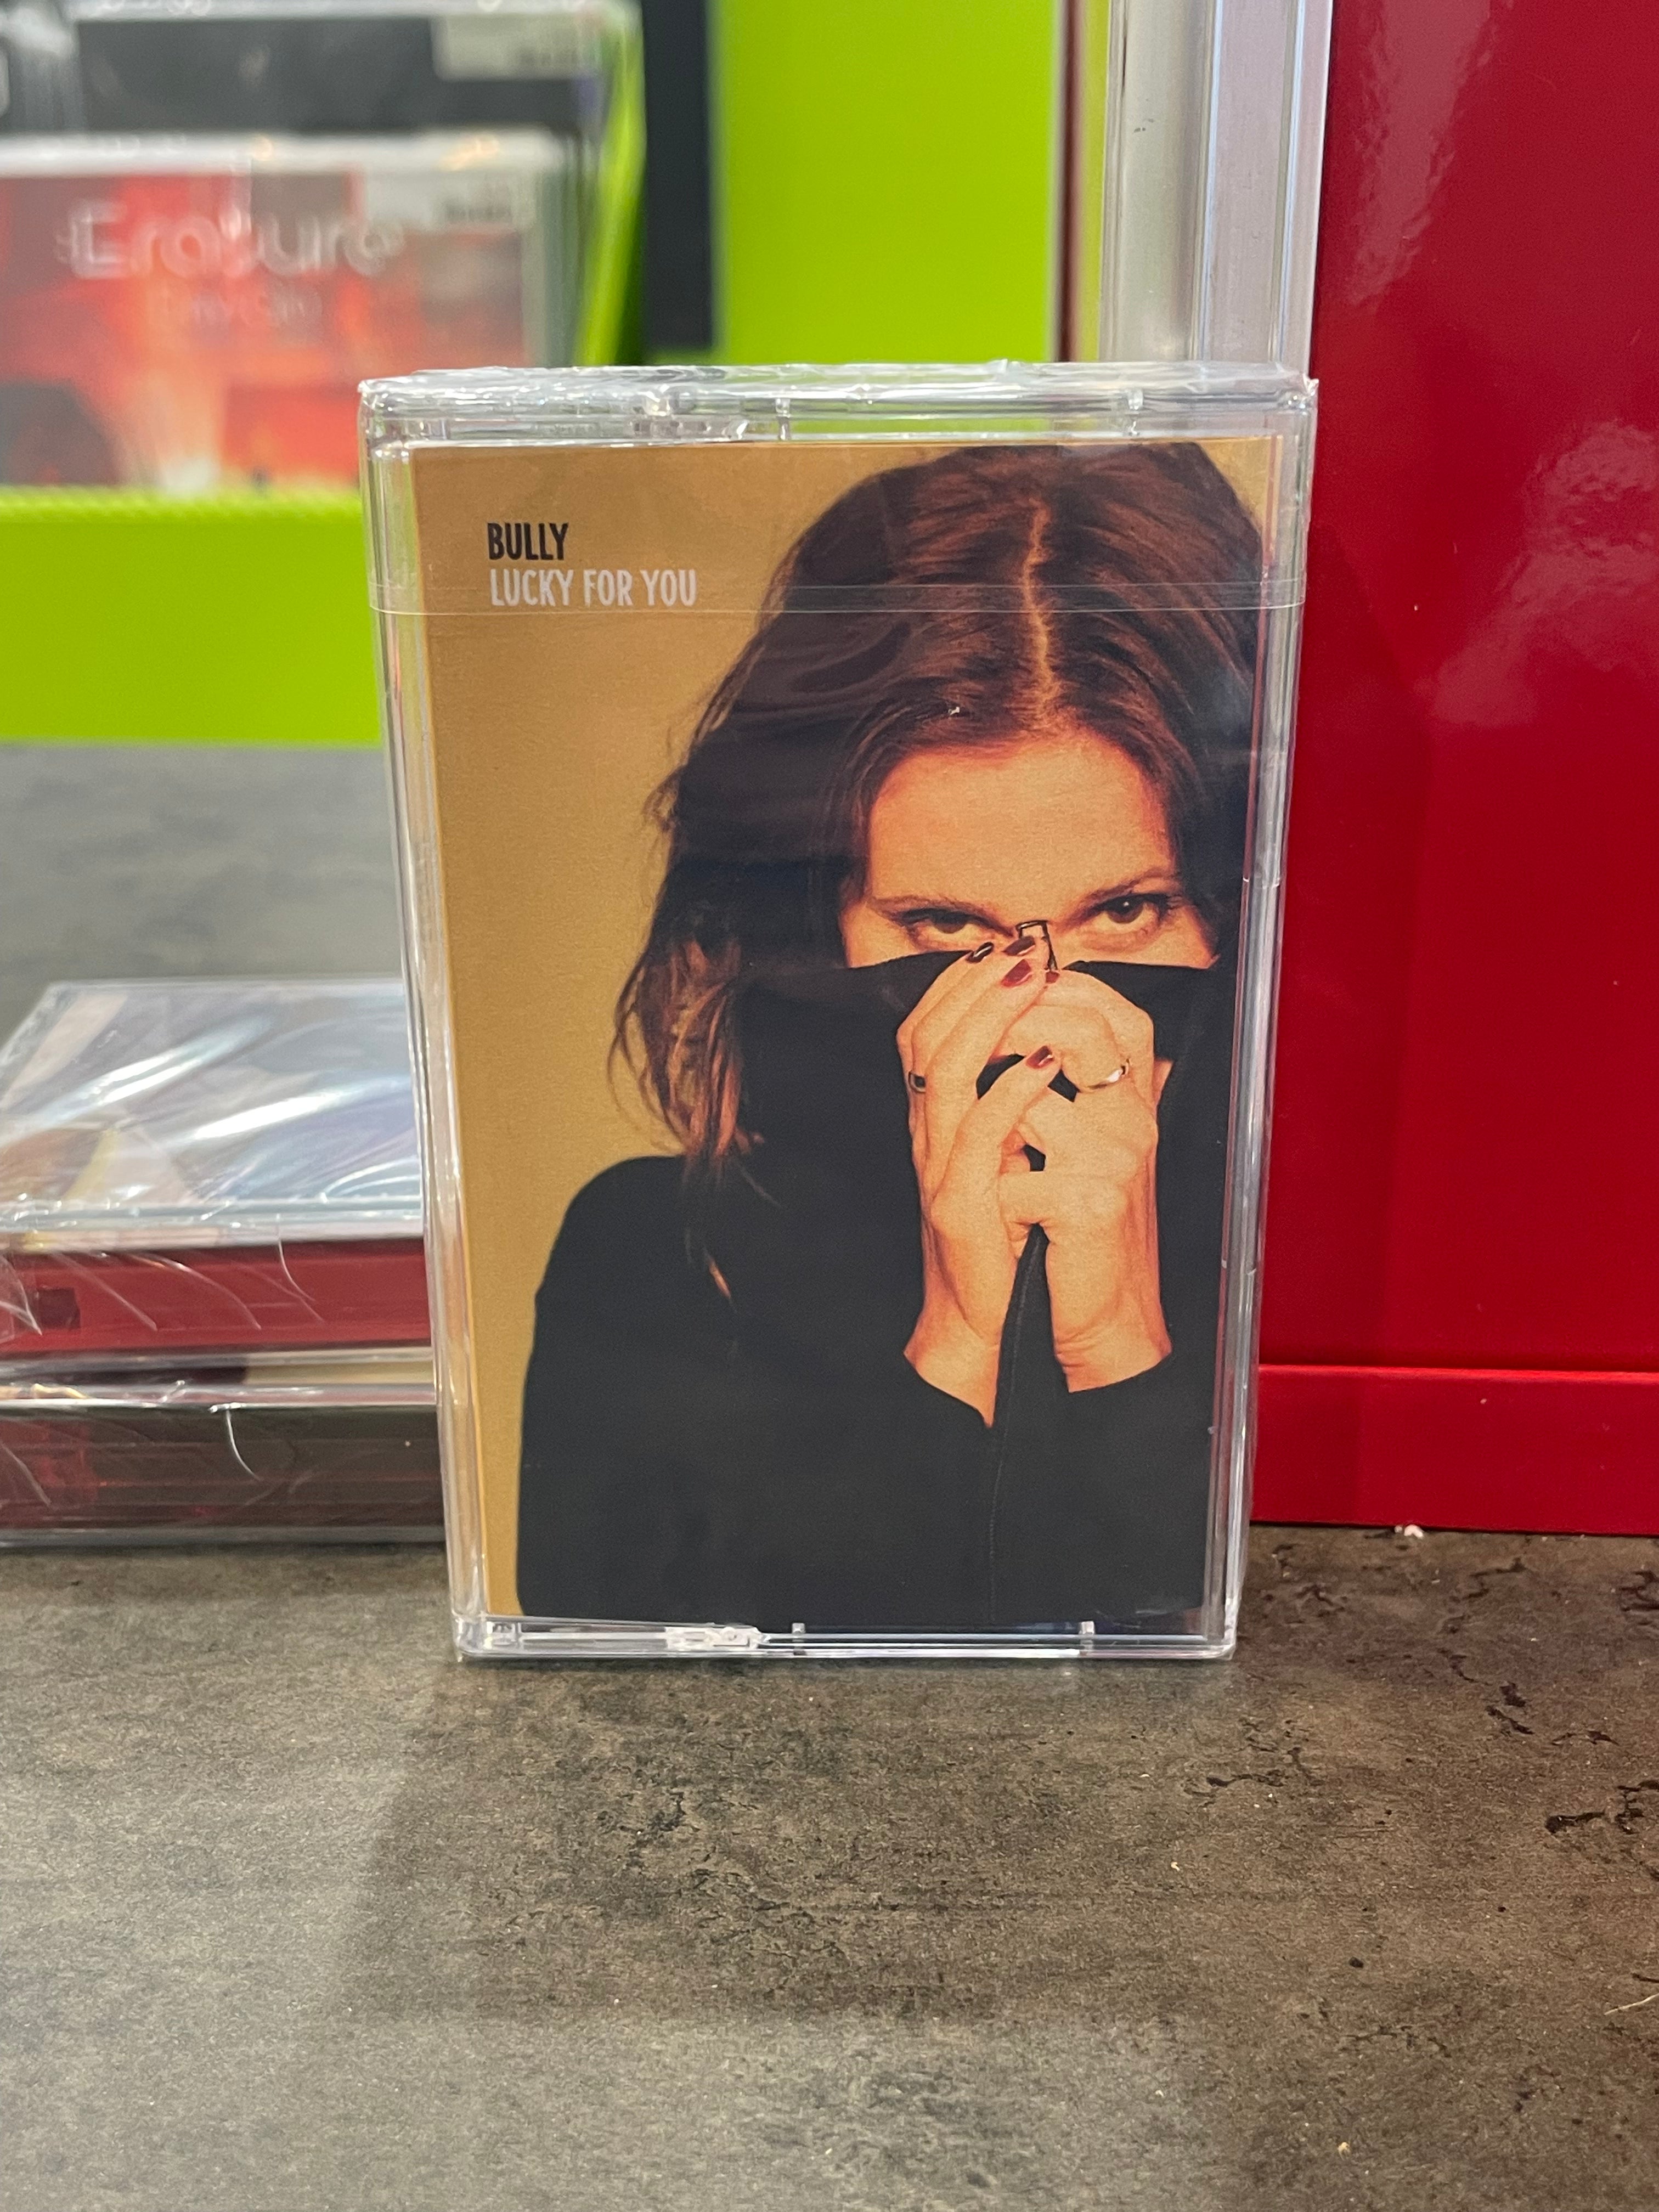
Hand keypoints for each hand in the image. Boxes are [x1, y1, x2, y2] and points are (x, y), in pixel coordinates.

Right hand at [895, 944, 1068, 1420]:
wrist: (985, 1321)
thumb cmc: (1003, 1240)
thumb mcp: (1004, 1159)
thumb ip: (1008, 1106)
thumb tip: (1045, 1043)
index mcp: (933, 1121)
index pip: (924, 1031)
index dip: (955, 985)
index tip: (998, 948)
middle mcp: (925, 1136)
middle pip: (929, 1038)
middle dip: (974, 986)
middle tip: (1019, 950)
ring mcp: (936, 1168)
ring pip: (945, 1071)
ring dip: (990, 1019)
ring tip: (1031, 982)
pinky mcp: (958, 1204)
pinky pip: (978, 1134)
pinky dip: (1012, 1088)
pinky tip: (1047, 1061)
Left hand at [996, 971, 1170, 1391]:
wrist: (1103, 1314)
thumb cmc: (1077, 1228)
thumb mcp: (1077, 1145)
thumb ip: (1064, 1085)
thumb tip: (1014, 1016)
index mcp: (1135, 1098)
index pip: (1113, 1009)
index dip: (1056, 989)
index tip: (1000, 991)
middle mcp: (1136, 1119)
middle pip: (1083, 1028)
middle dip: (1012, 1027)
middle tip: (966, 1050)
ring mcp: (1118, 1159)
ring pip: (1033, 1097)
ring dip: (990, 1117)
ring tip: (978, 1144)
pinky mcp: (1092, 1203)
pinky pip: (1017, 1172)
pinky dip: (993, 1188)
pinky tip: (996, 1207)